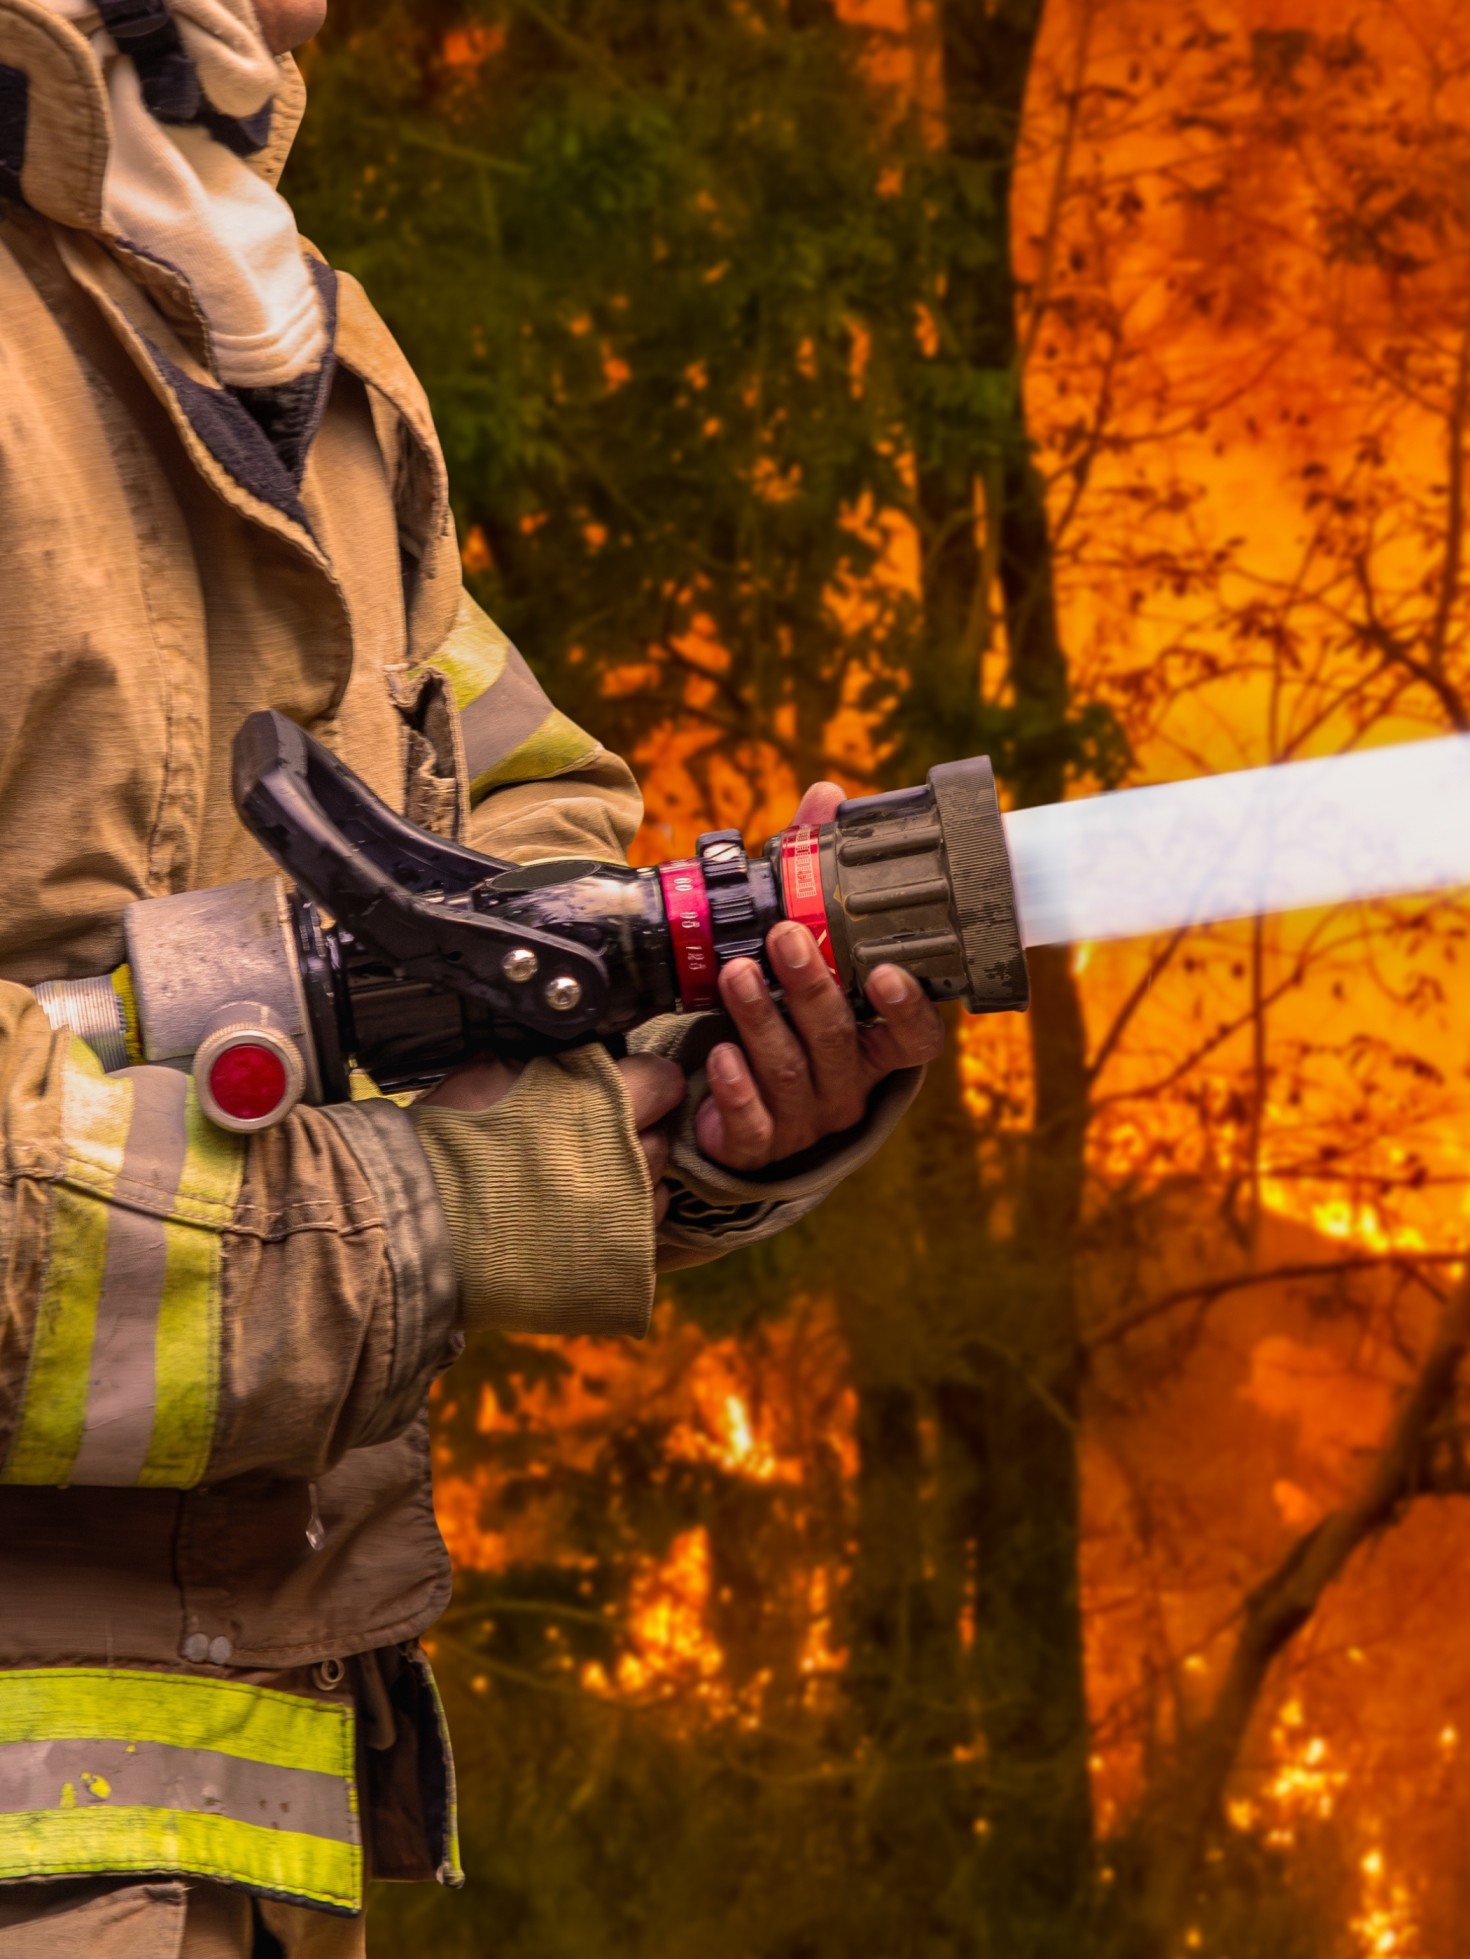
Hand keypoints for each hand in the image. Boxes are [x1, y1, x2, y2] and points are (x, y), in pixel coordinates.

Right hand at [419, 1053, 684, 1222]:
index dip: (645, 1081)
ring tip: (578, 1185)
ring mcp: (625, 1219)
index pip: (663, 1081)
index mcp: (600, 1104)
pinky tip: (578, 1222)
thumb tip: (586, 1057)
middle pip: (661, 1138)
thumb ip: (555, 1063)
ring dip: (632, 1183)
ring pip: (657, 1191)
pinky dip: (620, 1228)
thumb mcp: (496, 1070)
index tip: (630, 1086)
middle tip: (589, 1139)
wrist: (418, 1227)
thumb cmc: (447, 1147)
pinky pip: (642, 1239)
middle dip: (635, 1133)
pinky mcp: (615, 1265)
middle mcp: (625, 1161)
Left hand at [695, 783, 945, 1172]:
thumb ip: (817, 882)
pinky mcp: (758, 1146)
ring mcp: (806, 1121)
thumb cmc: (786, 1025)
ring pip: (792, 1073)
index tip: (888, 972)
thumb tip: (827, 798)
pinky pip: (752, 1122)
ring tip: (735, 975)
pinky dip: (735, 1087)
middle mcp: (849, 1087)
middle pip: (840, 1041)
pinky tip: (719, 1054)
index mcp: (874, 1048)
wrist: (737, 1112)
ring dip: (762, 1021)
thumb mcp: (806, 960)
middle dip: (811, 988)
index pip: (916, 1038)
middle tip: (783, 938)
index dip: (908, 1009)